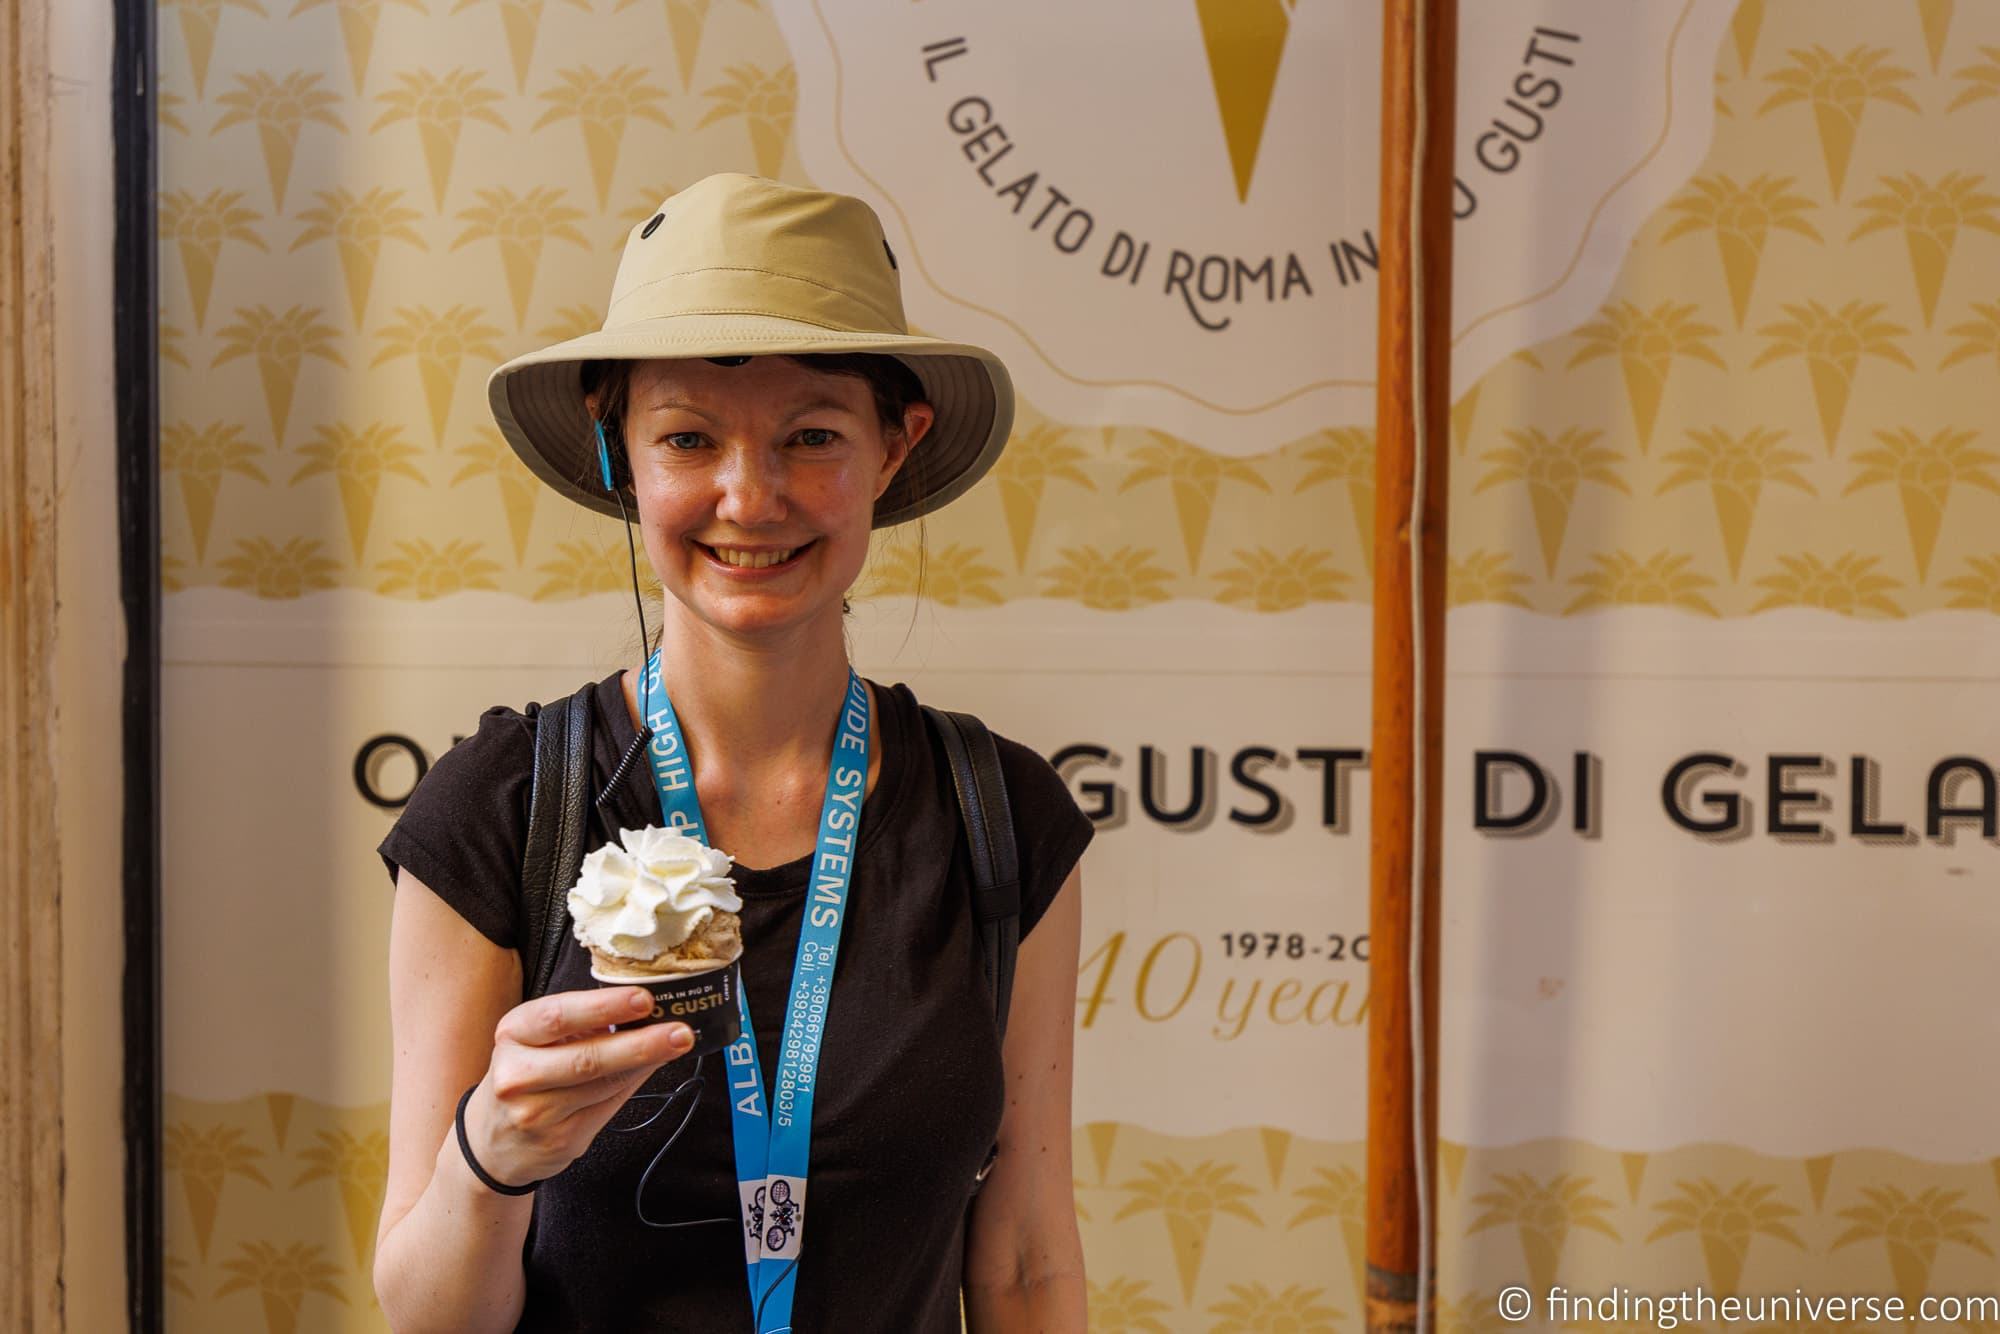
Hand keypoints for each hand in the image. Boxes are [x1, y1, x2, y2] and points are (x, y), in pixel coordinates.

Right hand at [464, 986, 692, 1188]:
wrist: (492, 1139)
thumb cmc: (525, 1073)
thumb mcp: (536, 1039)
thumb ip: (582, 1024)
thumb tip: (643, 1009)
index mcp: (513, 1034)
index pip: (559, 1017)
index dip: (604, 1007)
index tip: (643, 999)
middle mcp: (518, 1074)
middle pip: (587, 1058)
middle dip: (640, 1044)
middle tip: (678, 1031)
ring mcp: (536, 1113)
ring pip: (603, 1084)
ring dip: (646, 1063)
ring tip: (676, 1044)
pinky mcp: (559, 1140)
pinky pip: (607, 1107)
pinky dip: (634, 1084)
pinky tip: (652, 1068)